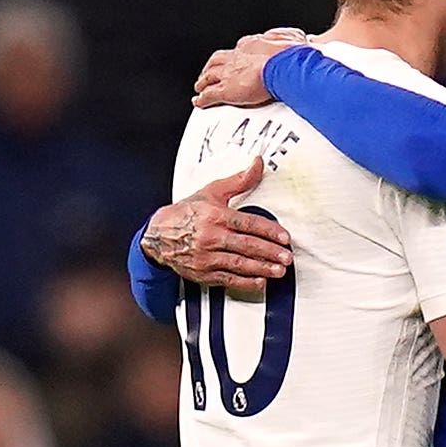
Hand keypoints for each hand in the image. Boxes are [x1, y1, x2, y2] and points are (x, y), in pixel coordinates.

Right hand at [140, 157, 292, 292]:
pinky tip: (259, 282)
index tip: (285, 237)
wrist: (158, 235)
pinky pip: (227, 279)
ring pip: (238, 264)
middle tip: (287, 257)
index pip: (247, 223)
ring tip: (278, 271)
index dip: (268, 231)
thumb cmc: (187, 212)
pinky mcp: (203, 273)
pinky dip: (245, 282)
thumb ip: (239, 180)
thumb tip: (257, 164)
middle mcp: (210, 237)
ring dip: (261, 269)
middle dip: (269, 252)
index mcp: (215, 216)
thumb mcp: (212, 191)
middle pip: (246, 245)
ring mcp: (206, 257)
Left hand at [192, 29, 307, 108]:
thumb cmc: (291, 55)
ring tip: (200, 85)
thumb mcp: (295, 40)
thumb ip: (295, 39)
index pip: (240, 49)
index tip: (236, 59)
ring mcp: (229, 73)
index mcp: (253, 44)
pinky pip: (209, 95)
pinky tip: (199, 102)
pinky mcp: (226, 89)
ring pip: (209, 76)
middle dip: (212, 66)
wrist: (284, 66)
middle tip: (208, 72)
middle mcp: (237, 56)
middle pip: (218, 60)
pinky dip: (202, 99)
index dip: (235, 55)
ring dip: (204, 81)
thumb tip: (304, 39)